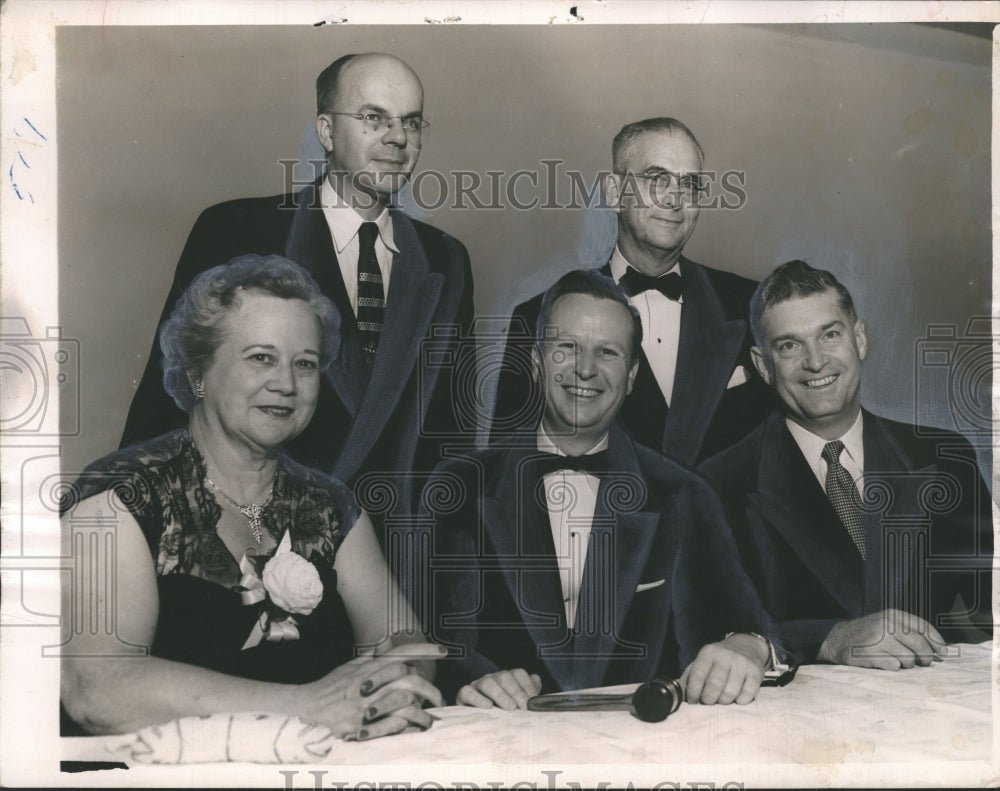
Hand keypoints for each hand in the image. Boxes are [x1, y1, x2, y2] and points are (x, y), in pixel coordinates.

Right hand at [295, 643, 445, 739]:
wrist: (306, 710)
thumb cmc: (331, 688)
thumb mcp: (350, 667)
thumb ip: (372, 656)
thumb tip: (387, 642)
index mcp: (368, 669)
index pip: (400, 657)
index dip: (423, 653)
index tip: (443, 651)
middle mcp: (369, 685)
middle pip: (408, 680)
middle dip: (429, 689)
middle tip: (439, 699)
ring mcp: (366, 706)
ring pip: (404, 702)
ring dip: (421, 711)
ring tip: (429, 719)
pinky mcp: (362, 726)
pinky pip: (392, 724)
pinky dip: (406, 724)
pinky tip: (412, 727)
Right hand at [456, 669, 542, 709]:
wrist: (476, 725)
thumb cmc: (501, 715)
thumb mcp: (517, 706)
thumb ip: (528, 695)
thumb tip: (536, 683)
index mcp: (507, 679)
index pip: (519, 674)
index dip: (527, 686)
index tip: (532, 703)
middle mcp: (492, 679)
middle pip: (505, 677)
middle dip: (517, 692)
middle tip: (523, 708)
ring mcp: (477, 685)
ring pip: (488, 683)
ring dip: (501, 695)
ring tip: (510, 708)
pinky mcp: (463, 696)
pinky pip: (467, 692)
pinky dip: (478, 698)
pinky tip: (488, 706)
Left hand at [680, 633, 767, 704]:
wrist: (746, 646)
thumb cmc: (719, 660)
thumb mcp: (702, 662)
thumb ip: (689, 677)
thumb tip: (678, 695)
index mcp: (708, 652)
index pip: (697, 675)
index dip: (693, 692)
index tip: (693, 700)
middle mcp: (725, 656)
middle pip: (714, 686)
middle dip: (708, 699)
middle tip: (708, 701)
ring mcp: (742, 663)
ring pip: (730, 693)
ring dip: (723, 701)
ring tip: (721, 698)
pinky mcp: (756, 672)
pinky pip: (747, 695)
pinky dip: (740, 701)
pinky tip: (736, 697)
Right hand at [817, 609, 945, 669]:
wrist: (838, 638)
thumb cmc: (869, 633)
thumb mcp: (887, 623)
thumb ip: (909, 630)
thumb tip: (937, 649)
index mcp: (893, 615)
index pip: (924, 627)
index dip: (937, 641)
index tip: (943, 652)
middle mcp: (887, 625)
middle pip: (920, 645)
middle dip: (925, 657)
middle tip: (922, 662)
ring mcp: (878, 639)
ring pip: (909, 659)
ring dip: (906, 664)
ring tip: (896, 659)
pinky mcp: (870, 654)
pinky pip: (894, 667)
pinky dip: (892, 667)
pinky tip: (883, 662)